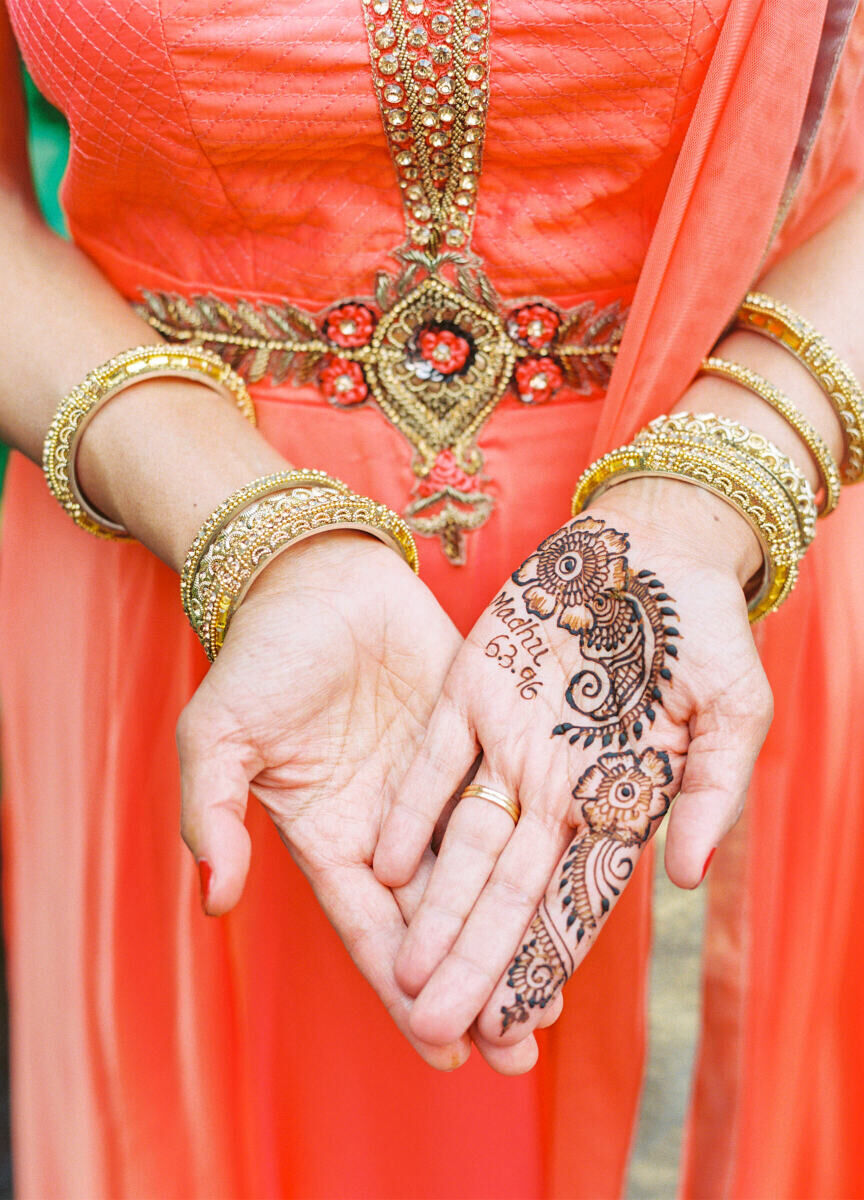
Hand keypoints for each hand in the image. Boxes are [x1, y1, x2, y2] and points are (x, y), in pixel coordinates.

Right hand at [176, 530, 540, 1071]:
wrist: (317, 577)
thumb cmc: (260, 657)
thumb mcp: (217, 736)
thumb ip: (212, 814)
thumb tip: (216, 901)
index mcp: (334, 840)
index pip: (374, 930)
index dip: (407, 990)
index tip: (446, 1050)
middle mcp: (394, 830)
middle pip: (440, 922)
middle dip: (476, 984)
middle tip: (521, 1046)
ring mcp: (441, 788)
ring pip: (487, 875)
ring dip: (517, 933)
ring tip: (558, 995)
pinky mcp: (480, 739)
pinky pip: (517, 800)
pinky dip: (546, 845)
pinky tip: (579, 884)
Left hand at [374, 480, 772, 1045]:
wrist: (653, 547)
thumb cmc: (705, 631)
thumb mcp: (734, 711)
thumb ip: (712, 791)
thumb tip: (688, 879)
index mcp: (614, 801)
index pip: (577, 899)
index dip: (548, 960)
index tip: (519, 1022)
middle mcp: (551, 786)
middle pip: (507, 889)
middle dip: (475, 959)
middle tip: (440, 1026)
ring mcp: (506, 741)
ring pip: (463, 840)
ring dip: (434, 906)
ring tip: (403, 975)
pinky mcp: (469, 690)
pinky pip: (434, 760)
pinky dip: (414, 811)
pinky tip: (387, 867)